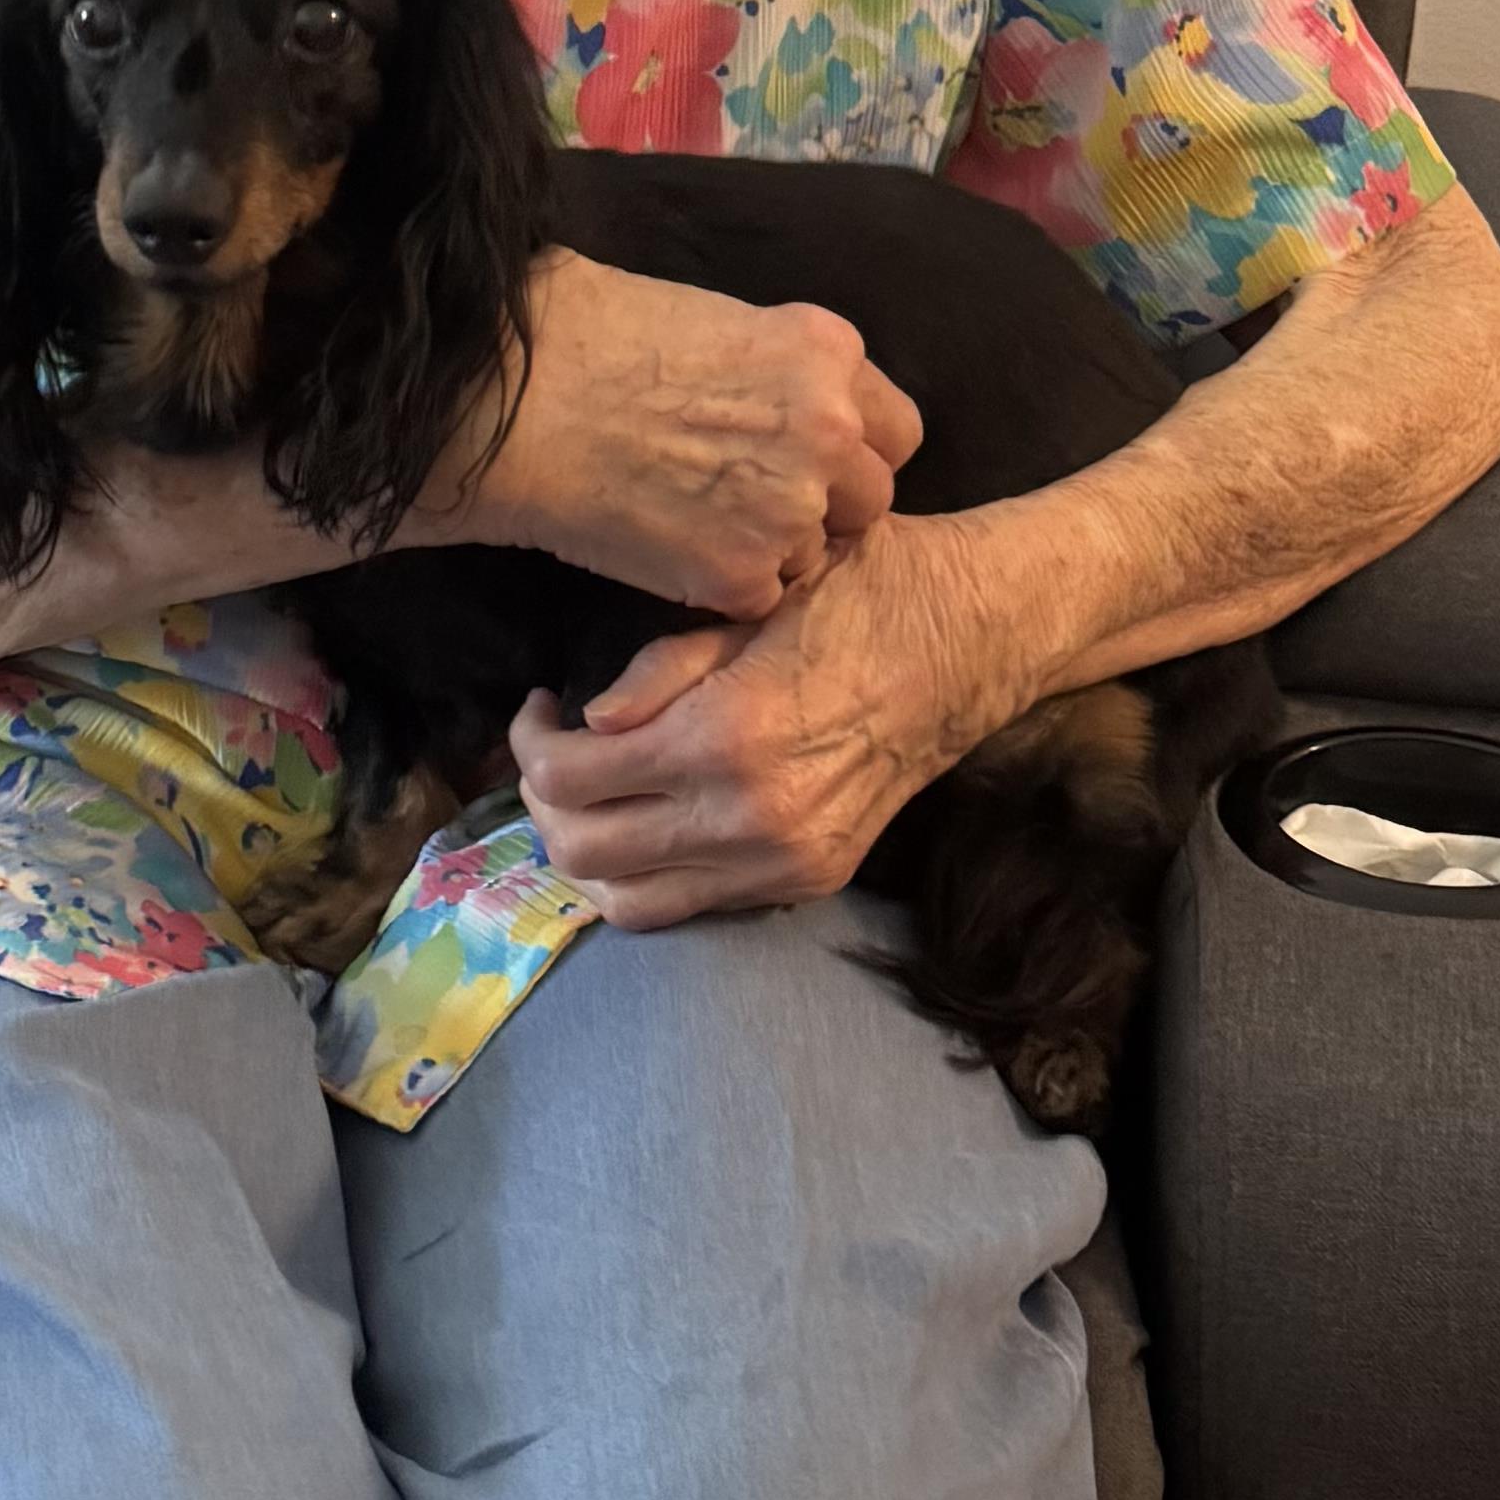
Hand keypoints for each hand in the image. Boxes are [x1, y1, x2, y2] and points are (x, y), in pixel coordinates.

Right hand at [456, 246, 921, 620]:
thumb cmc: (590, 339)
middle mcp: (830, 430)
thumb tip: (792, 404)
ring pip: (816, 554)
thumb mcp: (716, 321)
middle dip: (825, 507)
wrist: (516, 402)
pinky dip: (722, 586)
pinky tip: (668, 547)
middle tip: (753, 502)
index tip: (813, 462)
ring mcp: (792, 508)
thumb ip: (783, 372)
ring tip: (694, 520)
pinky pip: (760, 598)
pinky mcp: (742, 574)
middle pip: (872, 498)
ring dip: (772, 549)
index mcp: (828, 354)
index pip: (895, 430)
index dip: (853, 452)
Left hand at [513, 521, 1000, 926]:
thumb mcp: (751, 605)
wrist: (973, 642)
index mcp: (722, 735)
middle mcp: (747, 816)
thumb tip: (589, 721)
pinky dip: (651, 874)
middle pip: (582, 852)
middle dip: (544, 803)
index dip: (527, 745)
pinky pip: (694, 905)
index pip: (568, 778)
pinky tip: (652, 818)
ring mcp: (781, 860)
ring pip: (630, 903)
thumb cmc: (863, 594)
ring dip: (590, 855)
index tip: (537, 707)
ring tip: (593, 797)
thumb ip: (659, 670)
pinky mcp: (809, 878)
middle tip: (553, 755)